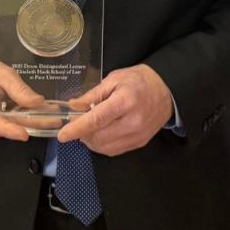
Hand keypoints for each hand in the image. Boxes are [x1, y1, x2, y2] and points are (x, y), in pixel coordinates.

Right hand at [0, 57, 45, 140]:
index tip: (25, 134)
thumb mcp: (4, 74)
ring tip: (48, 115)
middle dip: (31, 124)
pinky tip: (34, 116)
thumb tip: (38, 102)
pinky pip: (4, 129)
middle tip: (54, 120)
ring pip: (6, 130)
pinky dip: (19, 124)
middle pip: (5, 127)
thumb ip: (19, 89)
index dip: (9, 130)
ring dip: (27, 124)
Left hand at [56, 65, 173, 155]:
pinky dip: (103, 145)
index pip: (96, 120)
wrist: (167, 90)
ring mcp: (138, 135)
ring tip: (90, 128)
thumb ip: (93, 94)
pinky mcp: (140, 143)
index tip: (63, 135)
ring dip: (91, 141)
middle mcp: (133, 121)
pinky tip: (102, 133)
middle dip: (82, 134)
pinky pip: (114, 150)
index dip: (77, 128)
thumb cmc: (140, 81)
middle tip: (78, 123)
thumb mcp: (114, 79)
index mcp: (125, 101)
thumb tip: (74, 106)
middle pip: (98, 137)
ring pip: (105, 148)